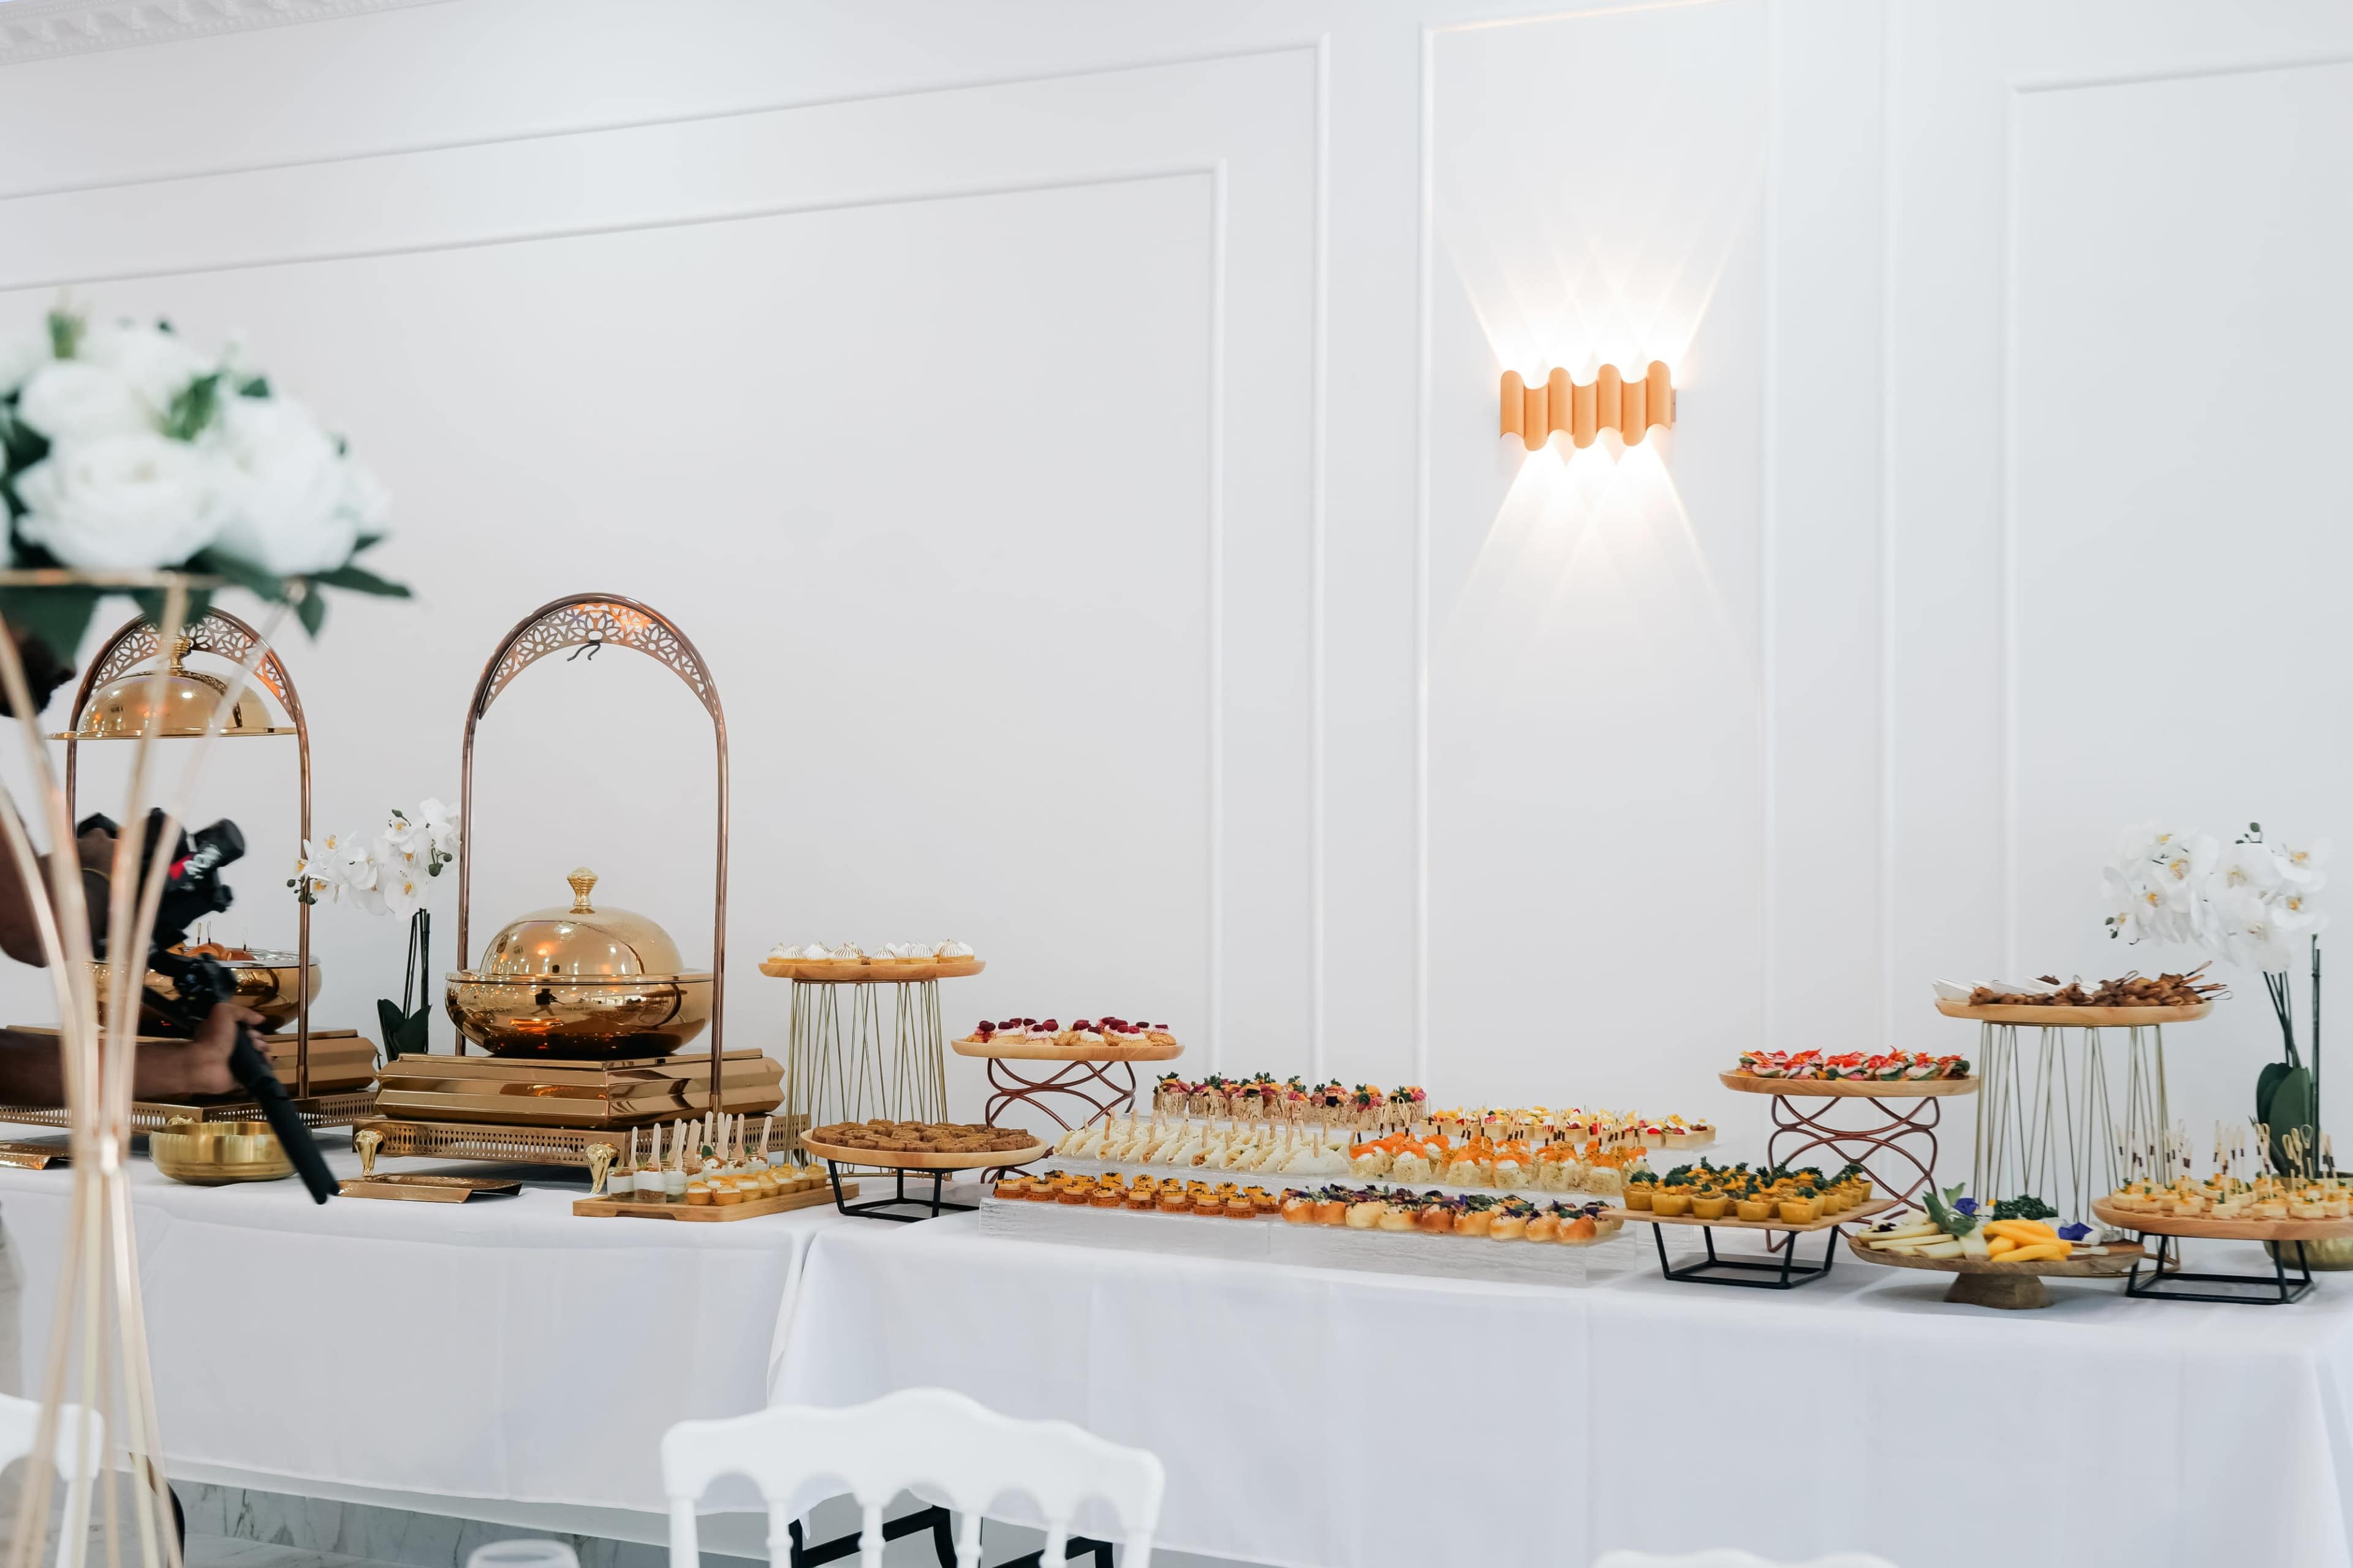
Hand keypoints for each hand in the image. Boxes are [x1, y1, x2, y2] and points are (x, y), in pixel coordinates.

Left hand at [132, 1003, 264, 1098]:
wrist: (205, 1064)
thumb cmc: (213, 1037)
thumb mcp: (224, 1012)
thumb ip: (242, 1012)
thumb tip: (260, 1019)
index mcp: (224, 1031)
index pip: (244, 1027)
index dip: (252, 1026)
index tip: (252, 1029)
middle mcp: (230, 1046)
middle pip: (253, 1040)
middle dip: (259, 1039)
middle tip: (255, 1042)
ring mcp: (236, 1061)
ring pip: (258, 1054)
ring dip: (264, 1051)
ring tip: (260, 1052)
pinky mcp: (241, 1075)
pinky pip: (257, 1069)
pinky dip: (265, 1065)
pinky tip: (266, 1061)